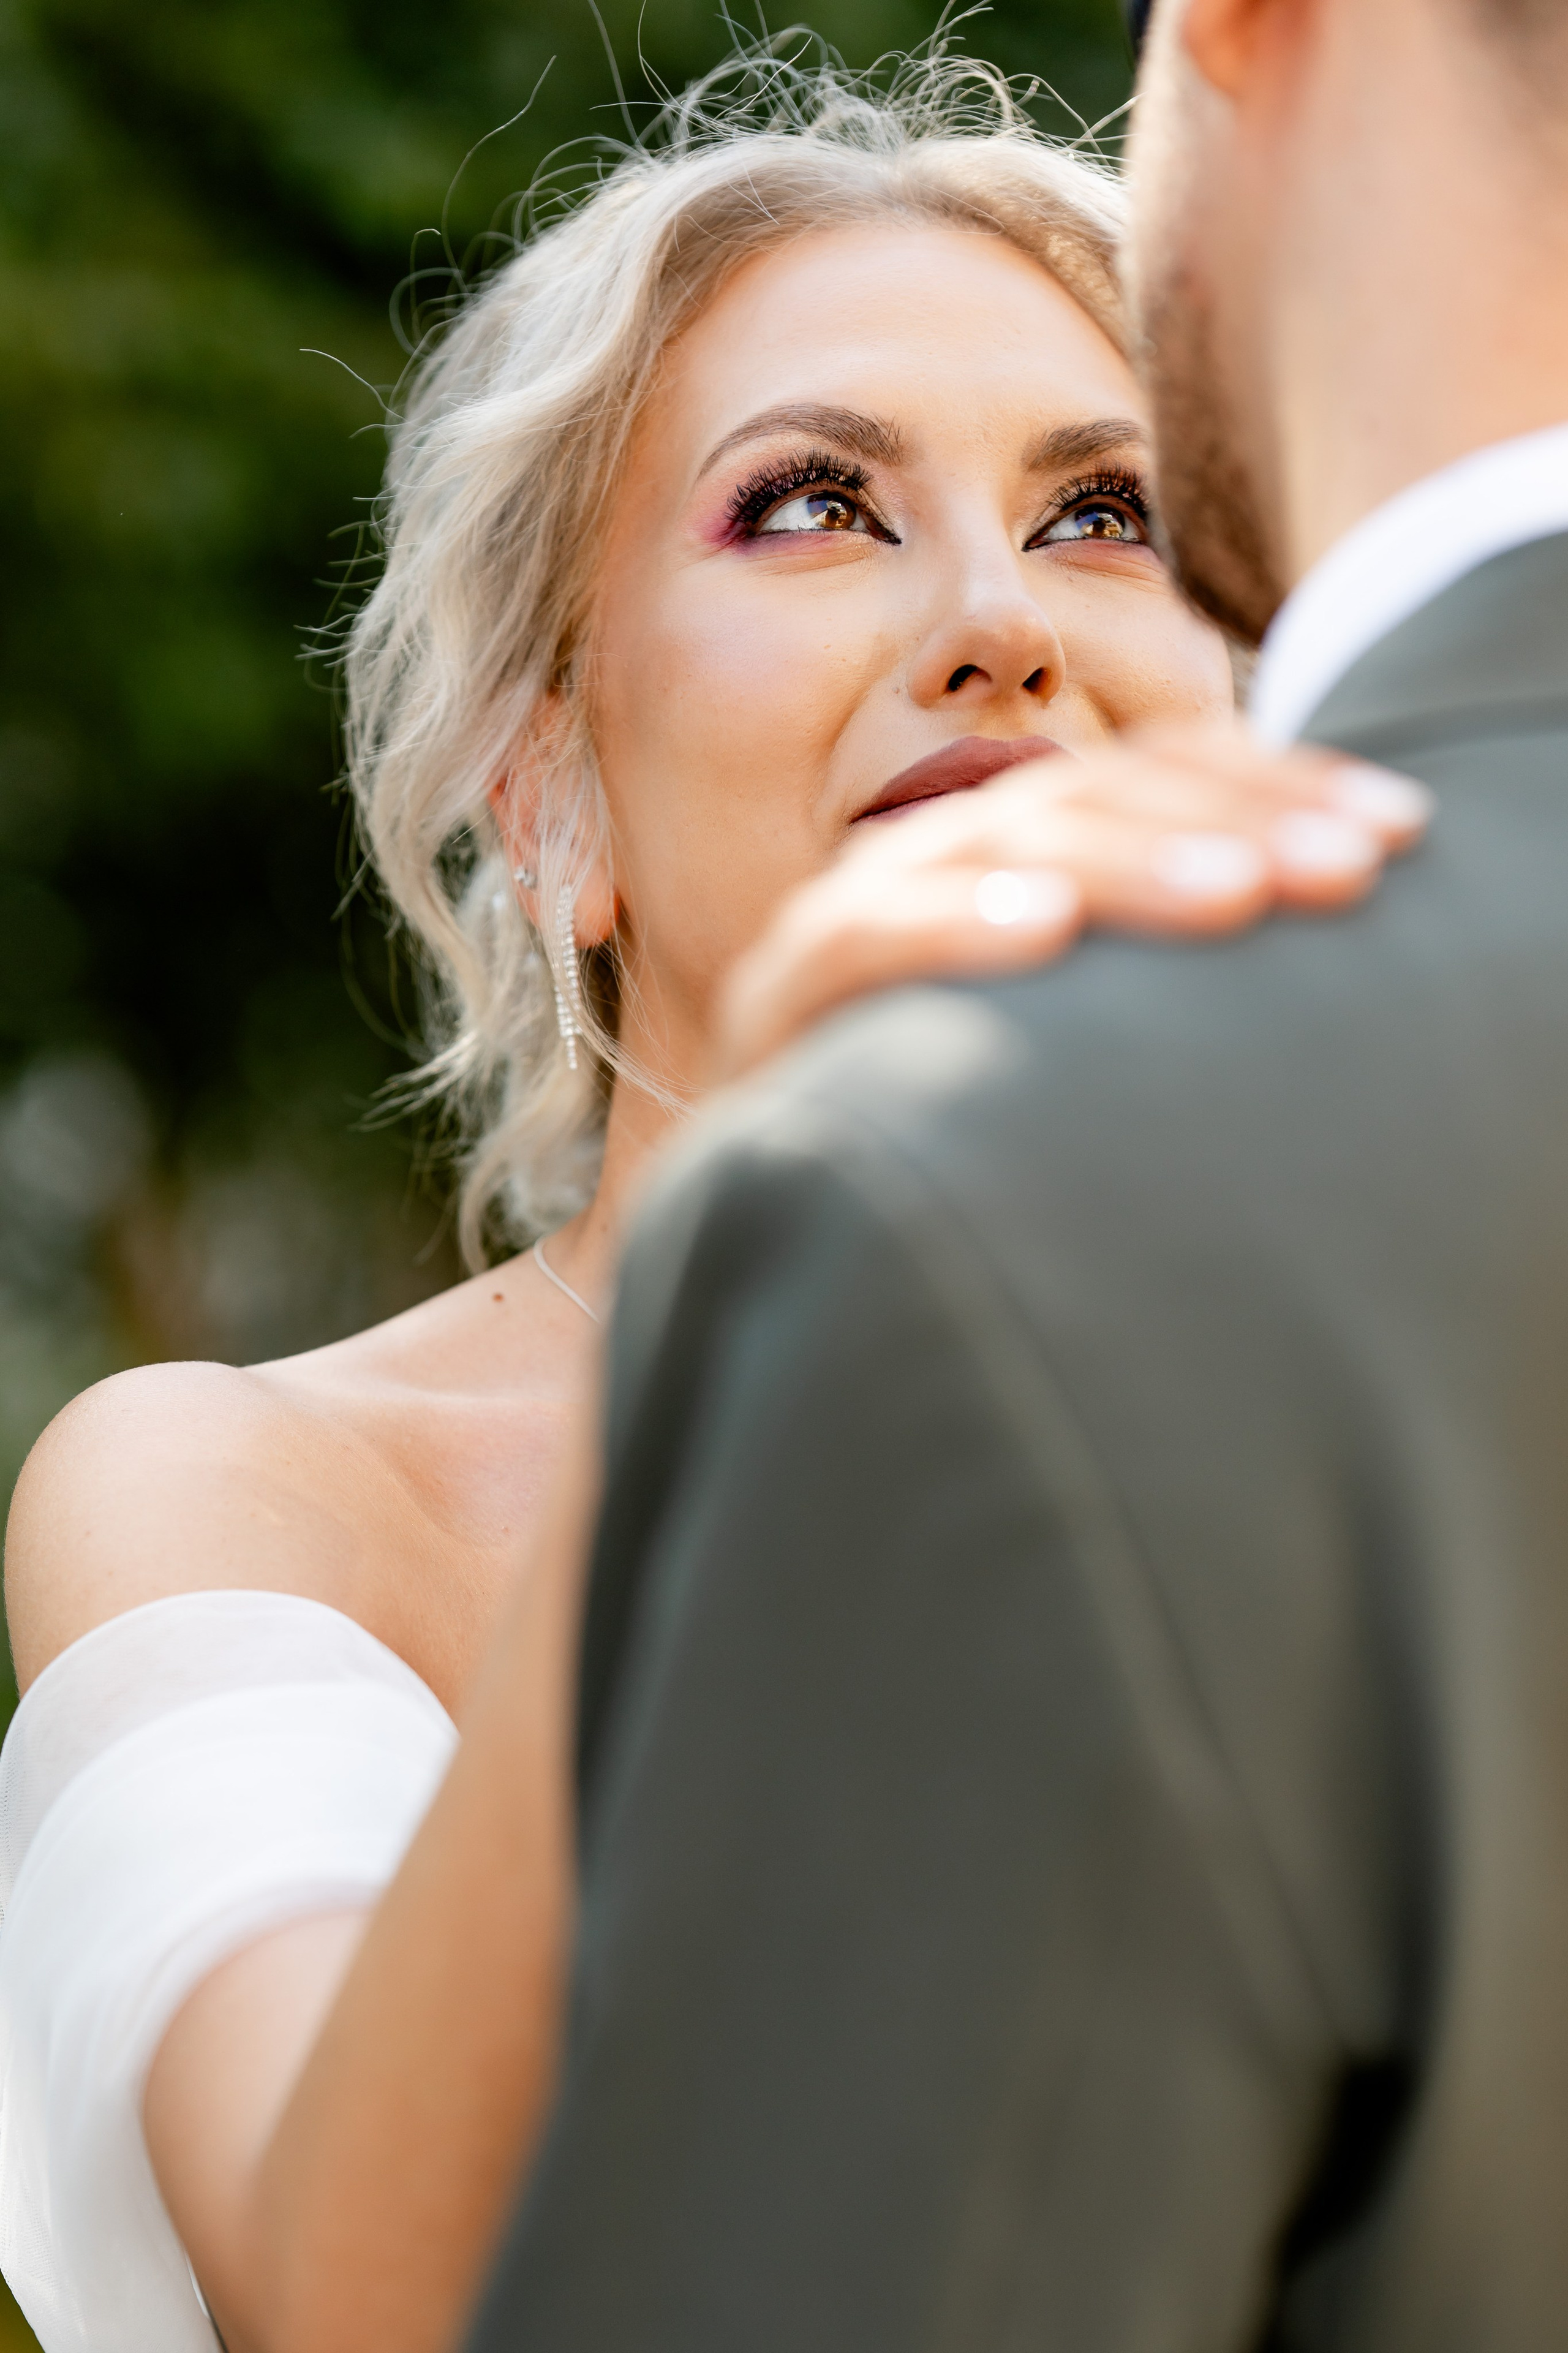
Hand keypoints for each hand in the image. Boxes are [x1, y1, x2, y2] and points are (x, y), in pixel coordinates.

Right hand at [714, 723, 1430, 1080]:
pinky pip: (860, 939)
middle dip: (1228, 819)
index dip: (1279, 782)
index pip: (1153, 775)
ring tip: (1236, 891)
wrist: (799, 1226)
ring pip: (990, 843)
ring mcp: (849, 922)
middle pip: (1085, 797)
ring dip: (1121, 861)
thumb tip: (1338, 922)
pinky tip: (1045, 931)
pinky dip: (951, 923)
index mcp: (1016, 855)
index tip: (1401, 828)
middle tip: (1350, 866)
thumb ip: (1170, 975)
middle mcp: (934, 865)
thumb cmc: (972, 1140)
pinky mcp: (776, 999)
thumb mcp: (1096, 1042)